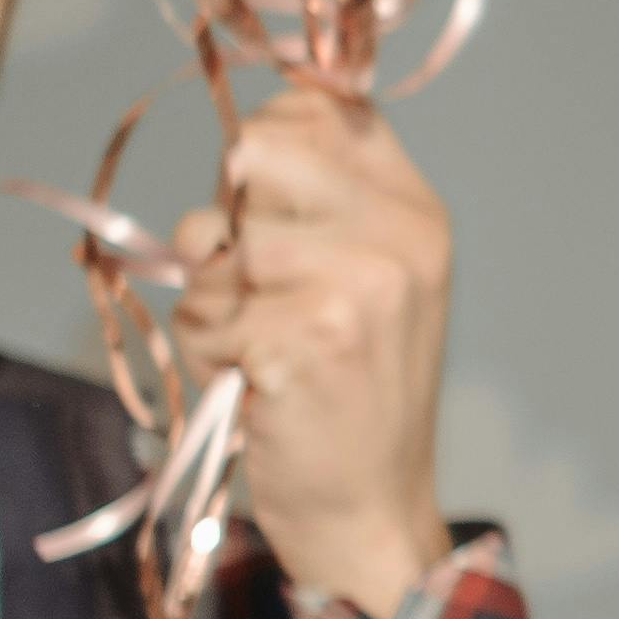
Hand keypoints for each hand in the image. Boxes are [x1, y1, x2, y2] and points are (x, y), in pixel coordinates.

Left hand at [173, 91, 456, 618]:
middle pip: (251, 154)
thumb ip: (320, 200)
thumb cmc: (349, 394)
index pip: (311, 106)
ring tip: (262, 349)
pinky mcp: (304, 339)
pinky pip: (202, 311)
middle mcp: (398, 234)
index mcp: (416, 208)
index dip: (265, 153)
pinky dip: (209, 353)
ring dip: (210, 303)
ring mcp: (356, 285)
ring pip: (212, 239)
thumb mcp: (368, 276)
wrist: (370, 512)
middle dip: (228, 224)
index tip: (276, 217)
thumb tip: (240, 139)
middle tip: (265, 294)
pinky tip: (256, 386)